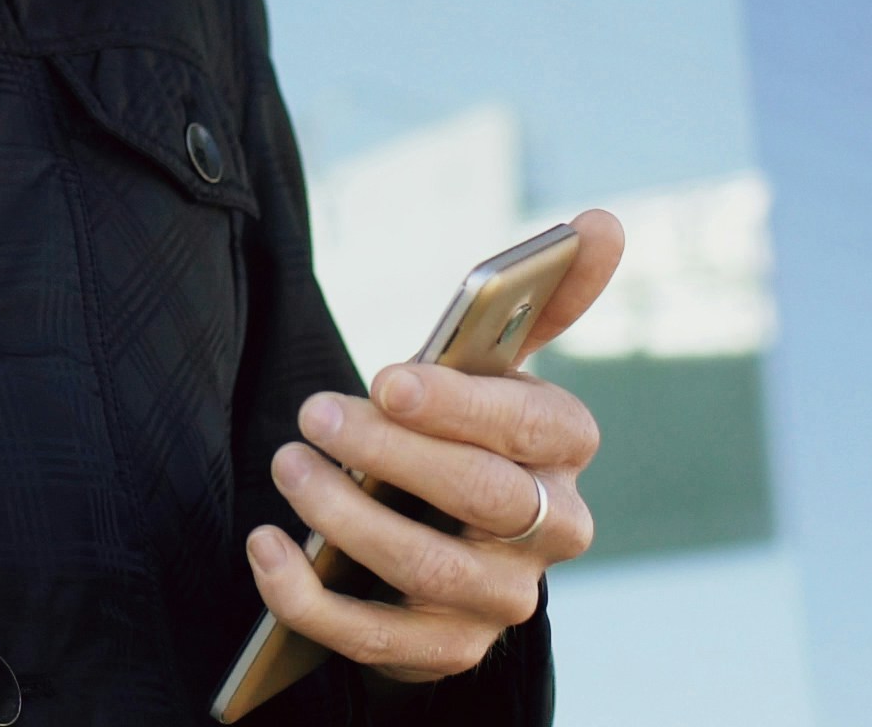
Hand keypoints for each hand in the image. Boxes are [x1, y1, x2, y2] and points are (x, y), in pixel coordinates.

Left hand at [245, 208, 626, 682]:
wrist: (441, 535)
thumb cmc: (462, 429)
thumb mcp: (494, 363)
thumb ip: (541, 295)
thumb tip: (605, 220)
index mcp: (564, 449)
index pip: (536, 426)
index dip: (462, 405)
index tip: (387, 378)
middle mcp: (551, 530)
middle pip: (483, 498)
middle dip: (391, 454)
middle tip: (313, 413)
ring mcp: (503, 599)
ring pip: (427, 570)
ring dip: (346, 517)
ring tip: (289, 465)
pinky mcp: (446, 650)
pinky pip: (378, 639)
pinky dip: (310, 596)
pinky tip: (266, 546)